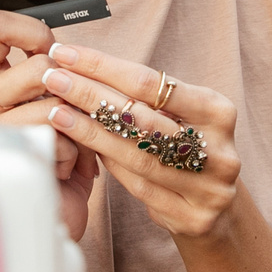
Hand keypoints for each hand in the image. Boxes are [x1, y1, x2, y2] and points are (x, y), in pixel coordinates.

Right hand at [0, 9, 97, 241]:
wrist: (52, 220)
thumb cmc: (56, 161)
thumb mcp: (55, 109)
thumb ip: (53, 75)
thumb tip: (67, 52)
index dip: (33, 32)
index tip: (53, 52)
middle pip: (39, 66)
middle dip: (74, 93)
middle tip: (74, 119)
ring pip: (52, 103)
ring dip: (77, 129)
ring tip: (67, 151)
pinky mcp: (1, 159)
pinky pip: (57, 136)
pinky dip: (73, 155)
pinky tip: (59, 173)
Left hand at [38, 44, 240, 241]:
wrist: (218, 209)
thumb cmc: (188, 149)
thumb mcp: (181, 115)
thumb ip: (144, 97)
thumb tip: (81, 66)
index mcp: (218, 111)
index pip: (150, 82)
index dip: (103, 66)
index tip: (65, 53)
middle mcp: (218, 149)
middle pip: (141, 117)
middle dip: (90, 94)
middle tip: (52, 78)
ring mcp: (208, 187)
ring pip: (137, 155)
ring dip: (90, 131)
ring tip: (56, 112)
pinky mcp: (193, 217)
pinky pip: (139, 186)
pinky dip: (108, 164)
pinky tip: (81, 148)